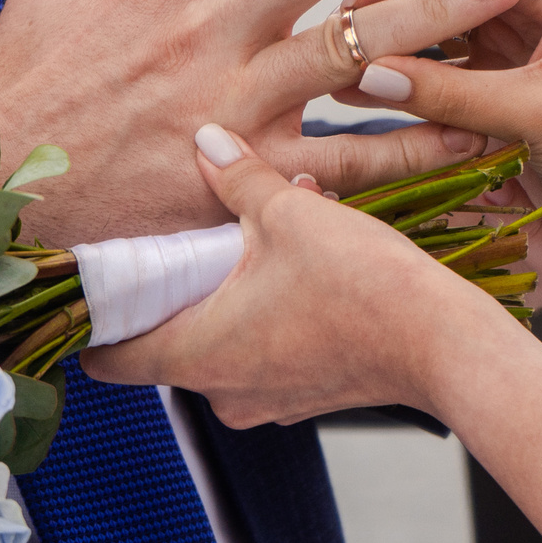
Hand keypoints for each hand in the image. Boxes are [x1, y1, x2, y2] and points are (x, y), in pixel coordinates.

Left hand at [80, 126, 535, 425]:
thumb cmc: (364, 286)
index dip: (95, 317)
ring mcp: (267, 401)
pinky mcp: (307, 395)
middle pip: (162, 346)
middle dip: (169, 296)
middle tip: (178, 244)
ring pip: (217, 349)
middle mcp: (222, 391)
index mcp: (195, 354)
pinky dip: (265, 316)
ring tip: (249, 246)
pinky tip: (294, 269)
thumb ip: (236, 178)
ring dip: (224, 302)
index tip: (100, 280)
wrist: (446, 344)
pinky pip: (262, 355)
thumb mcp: (288, 213)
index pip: (106, 356)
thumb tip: (206, 141)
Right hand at [318, 0, 541, 284]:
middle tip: (331, 34)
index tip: (349, 5)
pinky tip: (361, 94)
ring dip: (394, 47)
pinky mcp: (507, 81)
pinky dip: (409, 80)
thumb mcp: (535, 117)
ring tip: (333, 68)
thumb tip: (368, 73)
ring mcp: (521, 42)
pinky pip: (446, 70)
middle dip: (390, 9)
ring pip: (440, 29)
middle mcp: (541, 2)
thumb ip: (452, 94)